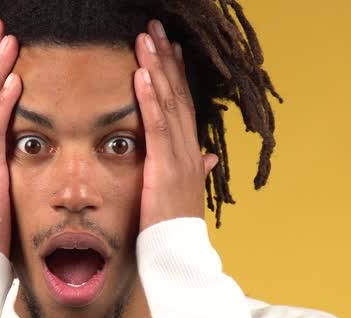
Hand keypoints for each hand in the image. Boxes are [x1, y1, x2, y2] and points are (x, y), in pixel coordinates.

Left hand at [133, 19, 219, 231]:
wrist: (177, 256)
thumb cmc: (175, 229)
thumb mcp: (185, 194)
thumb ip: (197, 171)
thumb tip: (208, 158)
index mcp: (190, 154)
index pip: (184, 106)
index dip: (177, 75)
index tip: (170, 48)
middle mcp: (188, 150)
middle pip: (178, 95)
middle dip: (166, 59)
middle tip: (155, 28)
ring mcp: (179, 157)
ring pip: (168, 103)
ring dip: (157, 68)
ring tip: (145, 39)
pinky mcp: (164, 167)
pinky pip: (156, 126)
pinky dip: (150, 98)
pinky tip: (142, 74)